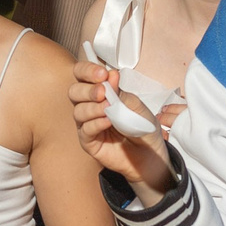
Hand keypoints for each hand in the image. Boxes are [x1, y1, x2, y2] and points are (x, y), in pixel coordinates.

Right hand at [69, 62, 173, 194]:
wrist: (151, 154)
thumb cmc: (143, 127)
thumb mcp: (137, 106)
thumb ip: (122, 93)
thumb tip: (111, 75)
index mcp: (101, 92)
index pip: (83, 75)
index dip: (87, 71)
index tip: (102, 74)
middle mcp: (90, 106)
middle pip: (74, 91)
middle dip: (88, 89)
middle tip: (103, 91)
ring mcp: (88, 124)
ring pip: (78, 111)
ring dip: (93, 107)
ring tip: (108, 108)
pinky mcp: (89, 142)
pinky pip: (86, 130)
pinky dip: (96, 123)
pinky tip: (108, 121)